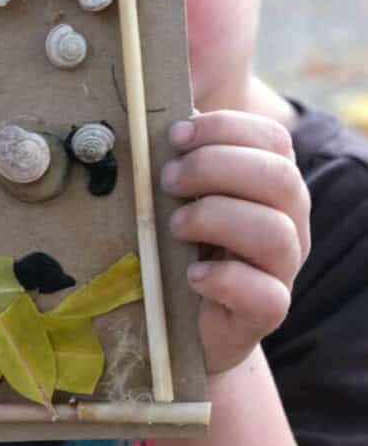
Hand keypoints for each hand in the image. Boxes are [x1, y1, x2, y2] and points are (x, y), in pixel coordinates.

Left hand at [160, 110, 310, 374]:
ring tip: (175, 227)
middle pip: (279, 178)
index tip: (175, 136)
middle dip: (214, 167)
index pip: (272, 139)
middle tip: (167, 181)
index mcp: (272, 184)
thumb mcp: (180, 196)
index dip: (224, 129)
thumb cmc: (180, 247)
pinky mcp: (267, 312)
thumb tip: (155, 123)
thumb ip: (178, 160)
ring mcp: (283, 269)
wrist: (184, 322)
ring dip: (215, 218)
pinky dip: (224, 278)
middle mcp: (290, 222)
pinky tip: (192, 274)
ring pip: (275, 232)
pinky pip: (266, 294)